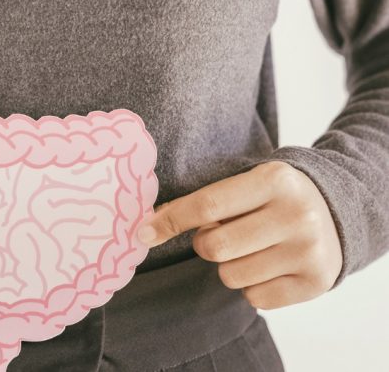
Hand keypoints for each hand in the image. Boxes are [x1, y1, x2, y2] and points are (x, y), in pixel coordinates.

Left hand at [136, 161, 342, 308]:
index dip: (170, 221)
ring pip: (231, 276)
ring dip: (229, 266)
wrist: (337, 209)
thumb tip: (149, 225)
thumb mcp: (248, 182)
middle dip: (205, 244)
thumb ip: (206, 200)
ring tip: (252, 248)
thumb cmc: (273, 196)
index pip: (207, 205)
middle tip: (221, 235)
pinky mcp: (316, 282)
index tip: (142, 233)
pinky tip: (270, 265)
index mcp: (273, 180)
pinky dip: (252, 286)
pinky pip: (255, 299)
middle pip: (214, 247)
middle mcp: (296, 214)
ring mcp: (308, 250)